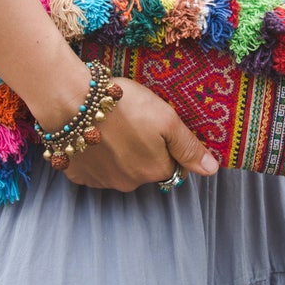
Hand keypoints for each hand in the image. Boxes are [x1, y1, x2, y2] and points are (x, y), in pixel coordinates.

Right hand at [61, 78, 219, 190]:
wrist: (72, 102)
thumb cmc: (124, 106)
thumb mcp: (166, 119)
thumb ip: (189, 147)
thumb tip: (212, 170)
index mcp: (155, 170)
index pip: (171, 165)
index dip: (167, 144)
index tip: (155, 125)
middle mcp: (129, 182)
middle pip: (144, 168)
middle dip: (142, 149)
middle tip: (132, 120)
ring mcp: (101, 181)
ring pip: (118, 169)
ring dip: (118, 153)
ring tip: (110, 124)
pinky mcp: (77, 174)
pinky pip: (93, 168)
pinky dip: (94, 155)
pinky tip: (92, 133)